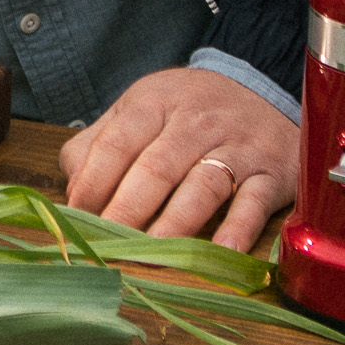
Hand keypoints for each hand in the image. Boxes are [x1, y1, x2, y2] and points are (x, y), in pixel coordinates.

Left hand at [58, 65, 297, 248]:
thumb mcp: (139, 109)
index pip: (118, 142)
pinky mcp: (271, 174)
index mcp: (156, 102)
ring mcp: (237, 147)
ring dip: (175, 224)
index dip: (94, 181)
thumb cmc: (186, 112)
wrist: (262, 90)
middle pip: (157, 168)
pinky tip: (220, 253)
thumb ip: (98, 144)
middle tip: (110, 245)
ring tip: (153, 254)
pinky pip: (254, 202)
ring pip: (203, 186)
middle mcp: (197, 122)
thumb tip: (73, 190)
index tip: (79, 216)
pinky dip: (239, 229)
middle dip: (129, 209)